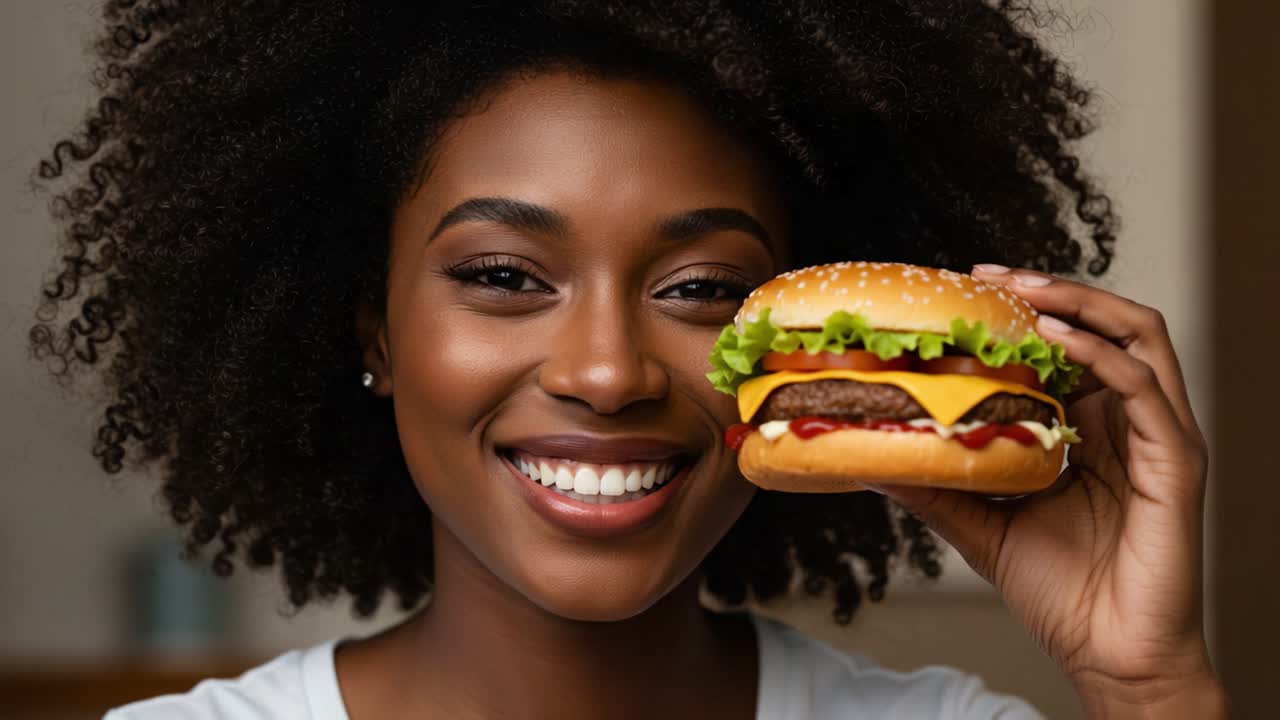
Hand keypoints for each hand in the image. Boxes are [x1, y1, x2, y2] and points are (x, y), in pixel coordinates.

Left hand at [866, 265, 1225, 717]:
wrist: (1106, 654)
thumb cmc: (1059, 590)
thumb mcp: (981, 523)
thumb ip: (938, 484)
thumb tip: (872, 456)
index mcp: (1094, 429)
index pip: (1069, 345)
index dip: (1026, 310)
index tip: (967, 289)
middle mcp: (1130, 421)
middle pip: (1105, 324)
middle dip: (1049, 289)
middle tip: (989, 277)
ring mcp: (1159, 436)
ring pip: (1138, 335)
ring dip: (1079, 304)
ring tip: (1023, 292)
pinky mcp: (1177, 461)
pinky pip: (1144, 387)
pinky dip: (1100, 354)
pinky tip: (1055, 342)